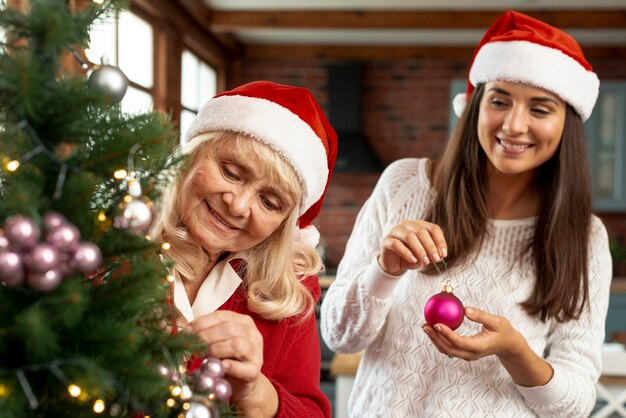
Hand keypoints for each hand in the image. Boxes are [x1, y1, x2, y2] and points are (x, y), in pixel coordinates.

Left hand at [188, 310, 277, 415]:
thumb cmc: (227, 359)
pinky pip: (244, 368)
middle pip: (229, 328)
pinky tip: (221, 367)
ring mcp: (256, 352)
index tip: (187, 331)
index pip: (221, 316)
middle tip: (192, 345)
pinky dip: (231, 367)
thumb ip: (206, 334)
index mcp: (243, 322)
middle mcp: (252, 334)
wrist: (242, 384)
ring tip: (204, 356)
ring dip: (216, 349)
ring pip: (237, 344)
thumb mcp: (217, 342)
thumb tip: (186, 331)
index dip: (202, 322)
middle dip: (206, 336)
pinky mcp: (255, 371)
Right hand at [378, 220, 446, 275]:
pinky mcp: (386, 240)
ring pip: (409, 236)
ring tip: (425, 262)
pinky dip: (406, 253)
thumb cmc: (411, 257)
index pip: (433, 228)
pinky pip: (396, 244)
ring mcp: (395, 231)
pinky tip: (413, 261)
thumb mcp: (424, 256)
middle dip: (430, 247)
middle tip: (435, 259)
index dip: (440, 241)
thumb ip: (431, 254)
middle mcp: (407, 225)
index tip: (443, 254)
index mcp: (419, 225)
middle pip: (421, 231)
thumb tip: (439, 256)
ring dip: (420, 250)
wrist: (394, 265)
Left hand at [422, 307, 553, 386]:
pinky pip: (449, 347)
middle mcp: (471, 354)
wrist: (508, 345)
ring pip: (447, 350)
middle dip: (435, 338)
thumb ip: (481, 316)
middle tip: (425, 325)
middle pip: (448, 348)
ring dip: (435, 339)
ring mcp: (467, 355)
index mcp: (479, 347)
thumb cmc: (504, 331)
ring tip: (425, 326)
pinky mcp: (465, 353)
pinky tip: (434, 328)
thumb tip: (465, 309)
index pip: (459, 342)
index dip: (446, 334)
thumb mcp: (497, 321)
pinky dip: (440, 339)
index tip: (436, 323)